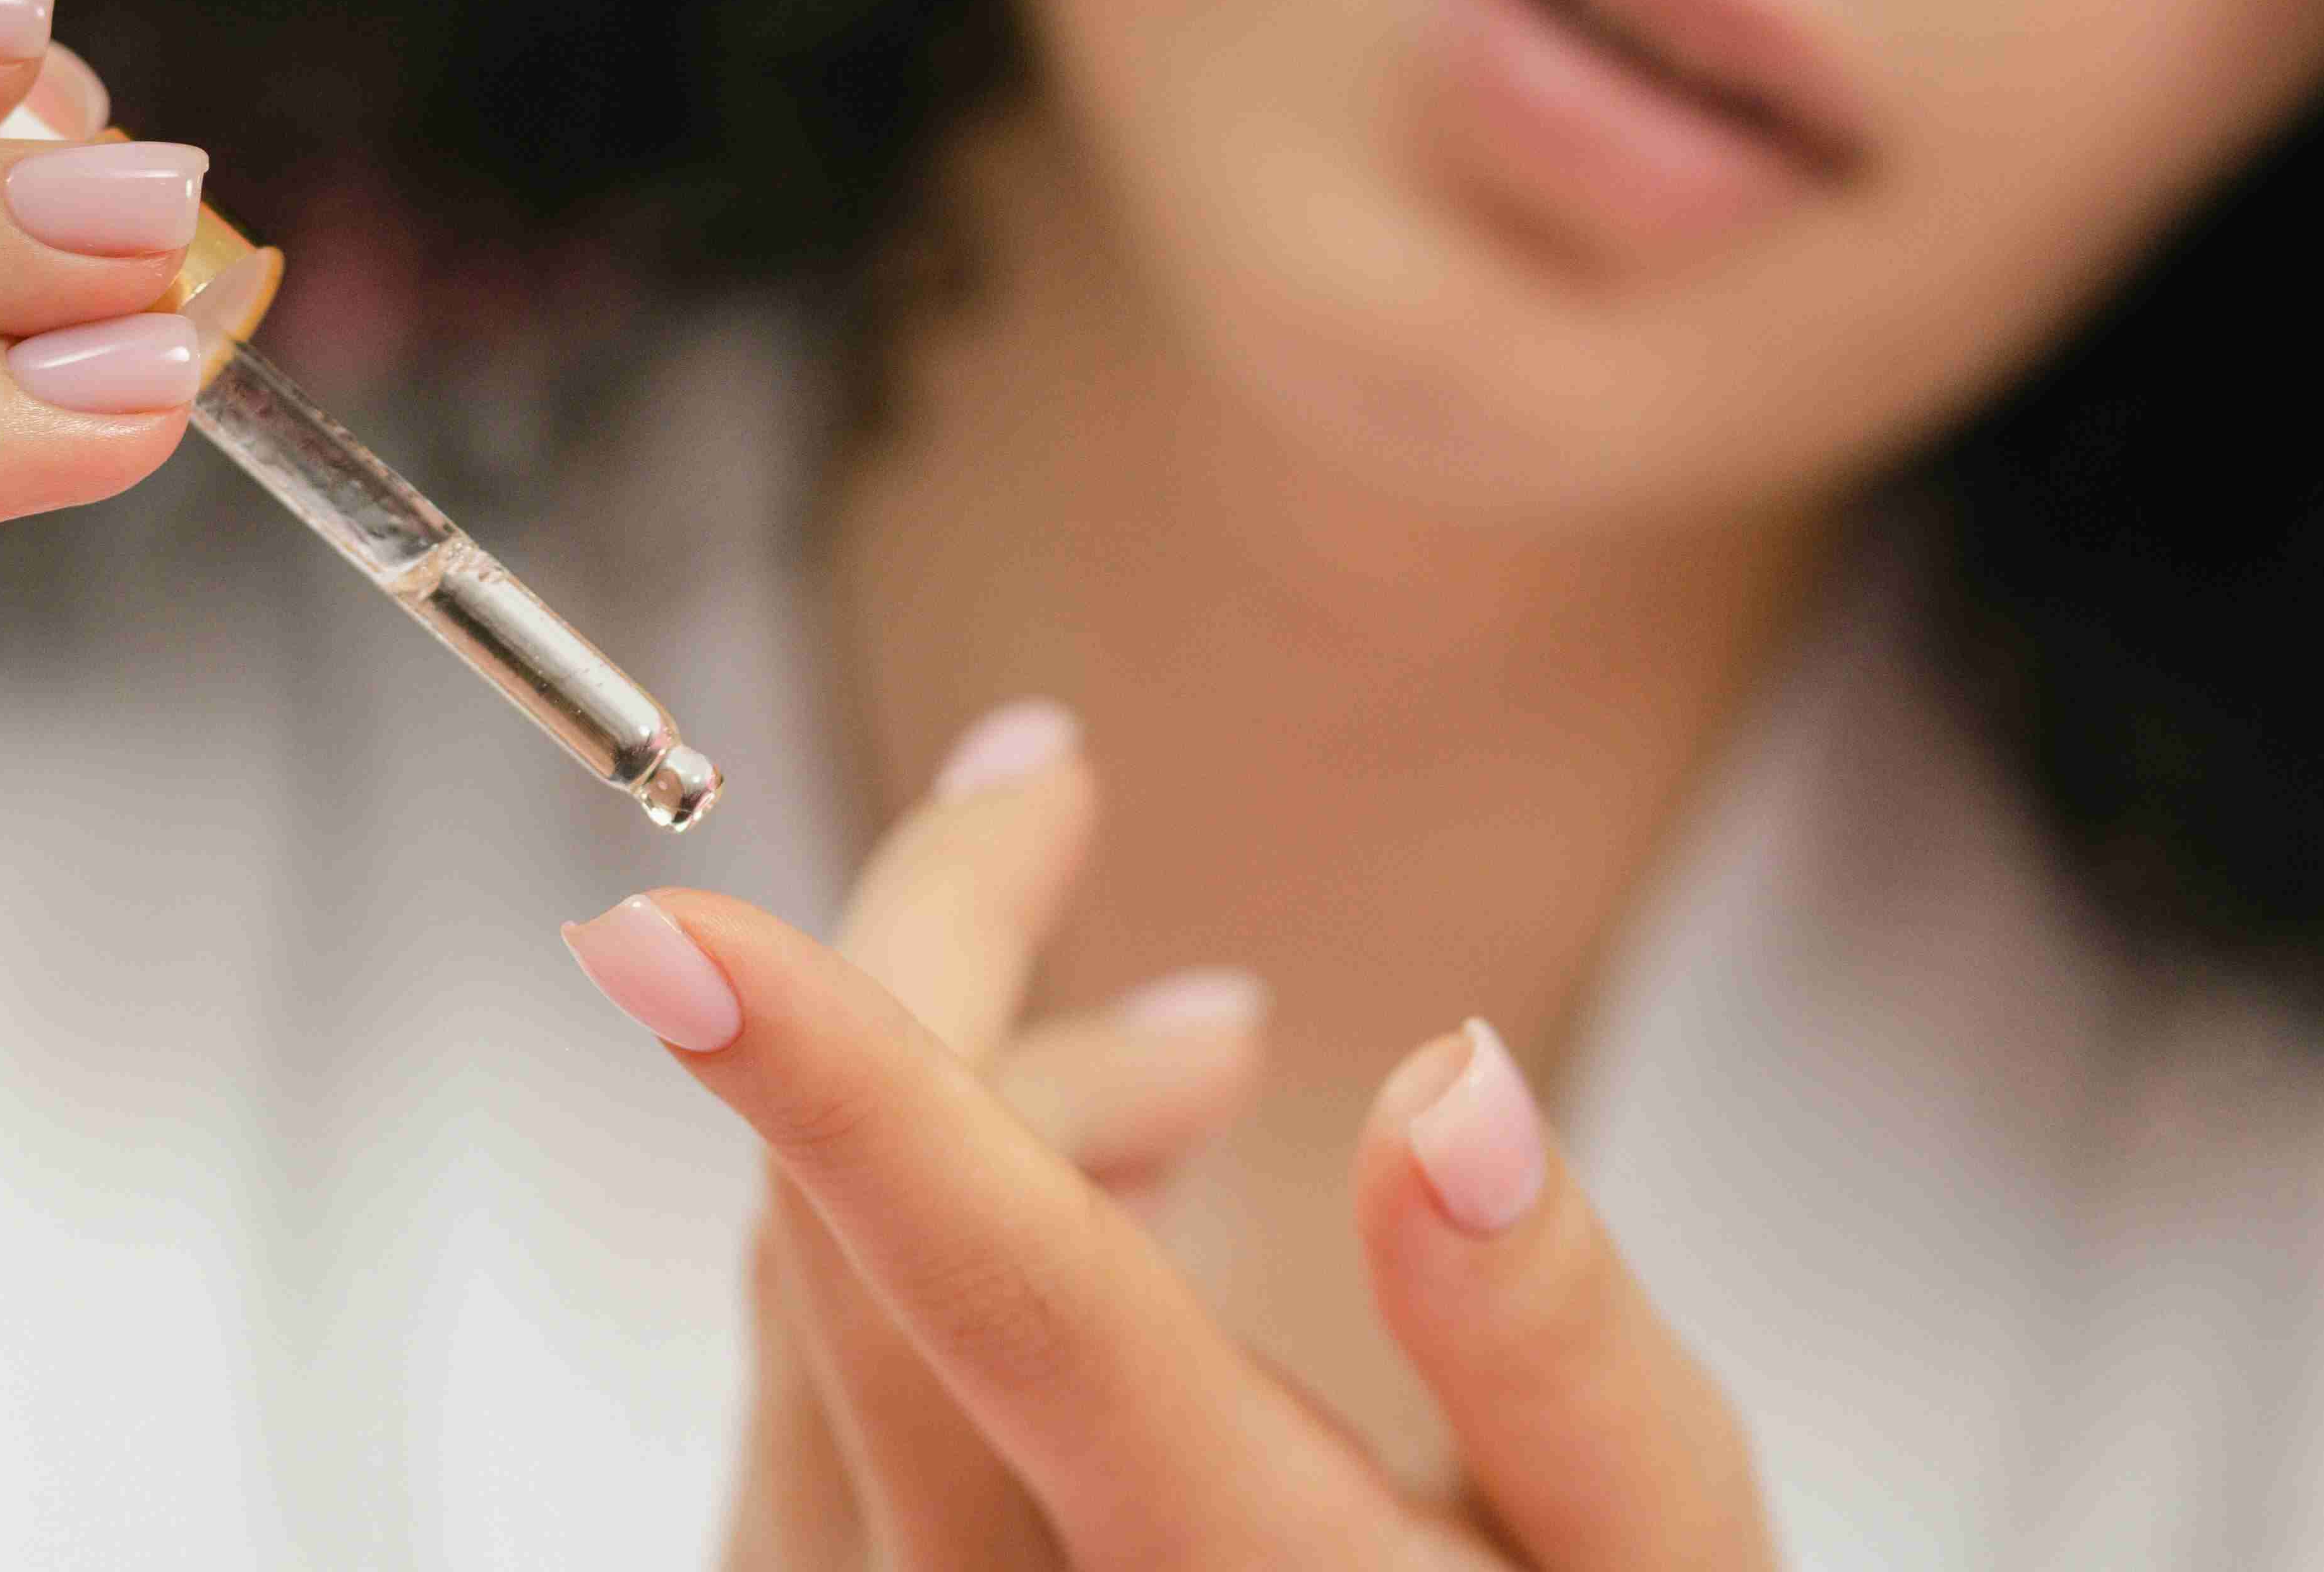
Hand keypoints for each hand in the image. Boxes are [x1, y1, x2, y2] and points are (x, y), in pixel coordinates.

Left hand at [561, 711, 1776, 1569]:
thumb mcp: (1648, 1559)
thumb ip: (1552, 1345)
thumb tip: (1446, 1083)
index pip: (1004, 1287)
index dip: (834, 1086)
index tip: (675, 928)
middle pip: (852, 1231)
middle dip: (950, 968)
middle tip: (1090, 824)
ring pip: (816, 1289)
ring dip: (958, 1097)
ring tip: (1208, 1051)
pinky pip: (816, 1373)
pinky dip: (909, 1226)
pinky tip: (1089, 1200)